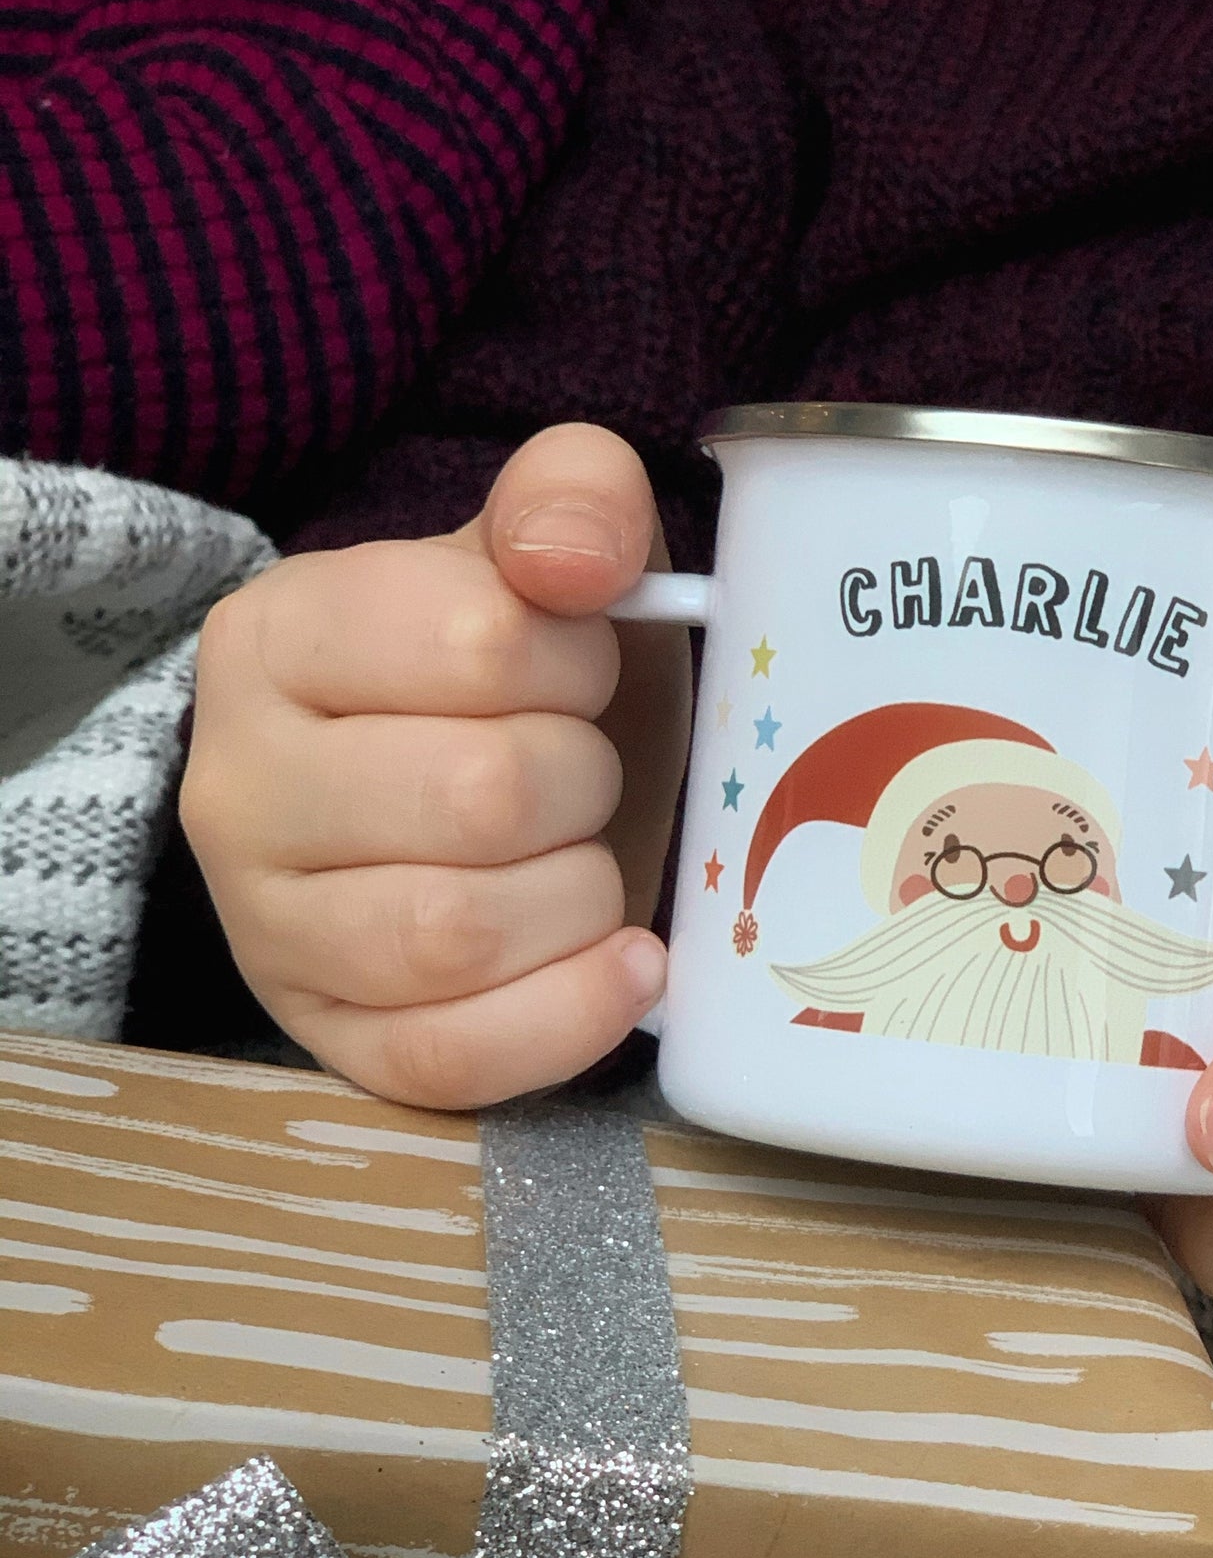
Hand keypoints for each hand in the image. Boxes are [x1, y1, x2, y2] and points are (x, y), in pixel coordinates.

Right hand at [182, 424, 689, 1106]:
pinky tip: (629, 962)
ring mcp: (268, 929)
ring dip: (580, 895)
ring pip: (457, 936)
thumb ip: (573, 498)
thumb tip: (578, 557)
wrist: (487, 790)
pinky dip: (568, 1016)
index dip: (574, 661)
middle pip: (479, 797)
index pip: (477, 643)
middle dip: (584, 781)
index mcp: (277, 635)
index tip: (575, 669)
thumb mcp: (549, 556)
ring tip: (589, 859)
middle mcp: (238, 785)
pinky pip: (448, 1059)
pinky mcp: (330, 1037)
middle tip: (586, 771)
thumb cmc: (521, 673)